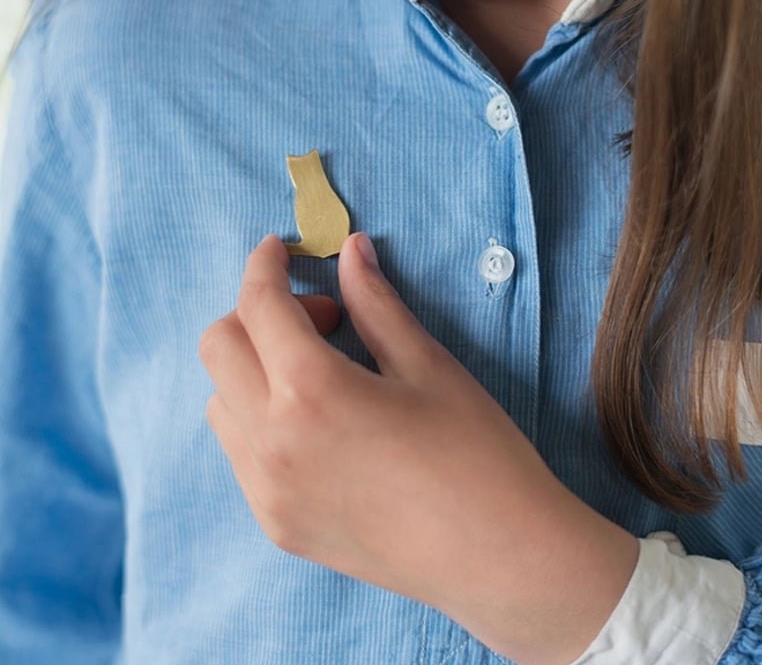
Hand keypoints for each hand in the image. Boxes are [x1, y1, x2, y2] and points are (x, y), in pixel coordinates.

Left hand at [199, 233, 636, 664]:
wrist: (498, 557)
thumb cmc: (476, 451)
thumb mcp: (426, 364)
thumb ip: (375, 302)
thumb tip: (352, 249)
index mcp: (310, 390)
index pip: (257, 305)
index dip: (264, 265)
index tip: (280, 249)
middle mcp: (270, 441)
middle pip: (218, 347)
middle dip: (256, 314)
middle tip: (323, 321)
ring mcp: (266, 491)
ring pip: (222, 401)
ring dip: (255, 368)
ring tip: (322, 375)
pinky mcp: (276, 524)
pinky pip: (241, 452)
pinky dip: (261, 417)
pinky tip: (319, 425)